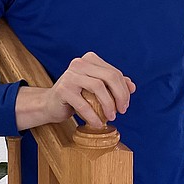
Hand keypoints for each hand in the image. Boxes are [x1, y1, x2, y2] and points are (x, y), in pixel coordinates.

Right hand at [15, 52, 135, 129]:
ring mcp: (70, 75)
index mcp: (89, 59)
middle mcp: (79, 63)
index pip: (114, 72)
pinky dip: (93, 116)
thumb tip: (132, 86)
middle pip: (109, 77)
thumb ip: (113, 85)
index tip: (125, 104)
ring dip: (109, 105)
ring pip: (98, 87)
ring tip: (111, 117)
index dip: (124, 90)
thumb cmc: (76, 96)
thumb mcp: (96, 89)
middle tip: (122, 111)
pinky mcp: (63, 89)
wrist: (50, 105)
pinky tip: (97, 124)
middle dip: (120, 95)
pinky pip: (84, 104)